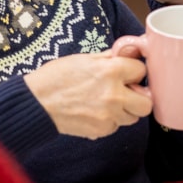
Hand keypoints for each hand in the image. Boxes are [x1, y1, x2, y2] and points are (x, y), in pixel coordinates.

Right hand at [24, 51, 152, 138]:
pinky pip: (116, 126)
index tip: (127, 73)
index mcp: (111, 71)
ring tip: (105, 103)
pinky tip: (94, 112)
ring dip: (124, 110)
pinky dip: (109, 121)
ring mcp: (109, 115)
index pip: (141, 70)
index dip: (133, 71)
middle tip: (127, 93)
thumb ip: (110, 58)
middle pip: (146, 102)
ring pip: (132, 117)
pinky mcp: (101, 130)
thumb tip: (130, 52)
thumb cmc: (56, 78)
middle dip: (139, 97)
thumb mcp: (84, 59)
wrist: (36, 103)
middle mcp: (114, 94)